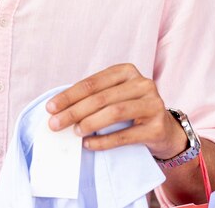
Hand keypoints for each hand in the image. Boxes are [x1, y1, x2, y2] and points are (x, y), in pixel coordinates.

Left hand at [46, 63, 187, 158]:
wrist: (163, 130)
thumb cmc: (129, 110)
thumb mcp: (113, 96)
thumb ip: (91, 97)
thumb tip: (58, 110)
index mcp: (127, 71)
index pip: (92, 83)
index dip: (69, 95)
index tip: (50, 108)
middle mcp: (143, 83)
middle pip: (101, 98)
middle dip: (74, 111)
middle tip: (55, 124)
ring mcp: (153, 104)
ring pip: (115, 112)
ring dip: (90, 123)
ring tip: (74, 132)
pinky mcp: (157, 127)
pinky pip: (126, 135)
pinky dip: (104, 140)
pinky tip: (89, 144)